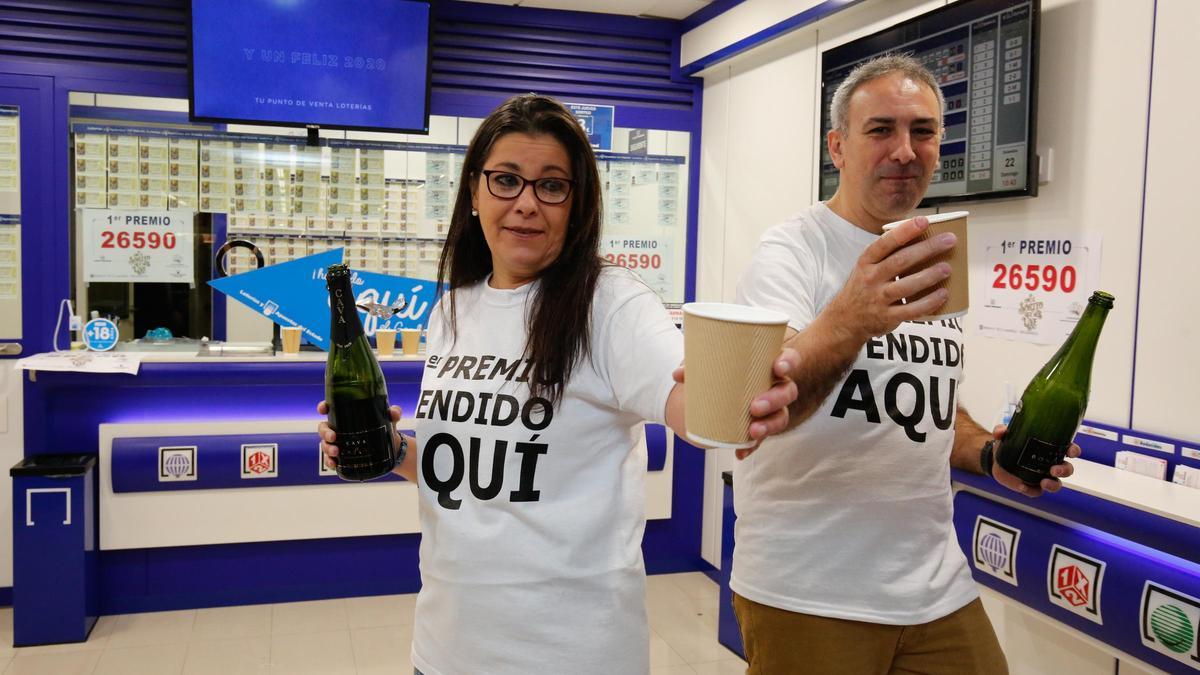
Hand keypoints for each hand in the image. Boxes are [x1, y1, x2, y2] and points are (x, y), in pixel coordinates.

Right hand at [317, 400, 402, 469]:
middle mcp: (339, 428)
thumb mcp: (390, 419)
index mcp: (346, 415)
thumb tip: (394, 413)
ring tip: (336, 452)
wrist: (391, 448)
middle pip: (323, 428)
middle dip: (325, 433)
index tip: (323, 408)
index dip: (322, 407)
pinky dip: (329, 462)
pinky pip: (330, 459)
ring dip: (327, 448)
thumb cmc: (386, 427)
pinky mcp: (342, 456)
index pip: (330, 409)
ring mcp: (338, 443)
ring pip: (325, 444)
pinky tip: (333, 464)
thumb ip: (393, 413)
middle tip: (333, 437)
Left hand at [672, 347, 800, 459]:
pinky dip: (751, 447)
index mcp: (767, 365)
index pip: (788, 360)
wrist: (716, 393)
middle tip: (754, 407)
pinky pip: (762, 439)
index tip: (777, 368)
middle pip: (787, 392)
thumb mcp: (710, 366)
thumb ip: (696, 366)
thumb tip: (679, 374)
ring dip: (769, 426)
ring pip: (780, 417)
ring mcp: (772, 409)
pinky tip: (741, 452)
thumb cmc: (723, 372)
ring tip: (753, 431)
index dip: (788, 363)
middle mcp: (775, 386)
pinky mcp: (762, 427)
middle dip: (774, 400)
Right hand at [824, 216, 956, 340]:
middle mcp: (871, 279)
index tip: (924, 221)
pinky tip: (943, 294)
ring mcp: (879, 299)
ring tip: (947, 268)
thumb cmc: (864, 287)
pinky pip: (911, 310)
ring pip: (907, 286)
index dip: (905, 231)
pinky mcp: (888, 317)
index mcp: (866, 262)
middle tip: (949, 240)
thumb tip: (923, 237)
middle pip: (901, 261)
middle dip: (927, 249)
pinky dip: (929, 302)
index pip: (885, 243)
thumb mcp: (866, 267)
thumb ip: (888, 254)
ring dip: (929, 276)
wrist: (845, 320)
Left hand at [989, 424, 1080, 496]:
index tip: (1071, 452)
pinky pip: (1035, 492)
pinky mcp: (1031, 486)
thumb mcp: (1004, 435)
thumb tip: (1001, 431)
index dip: (1074, 451)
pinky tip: (1021, 486)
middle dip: (1064, 470)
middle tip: (1054, 470)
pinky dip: (1030, 490)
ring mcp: (1042, 476)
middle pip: (1067, 469)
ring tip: (1044, 483)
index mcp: (1050, 448)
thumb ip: (1001, 430)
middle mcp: (1050, 463)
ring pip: (1056, 484)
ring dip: (1053, 485)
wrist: (995, 460)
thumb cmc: (1007, 444)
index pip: (1069, 449)